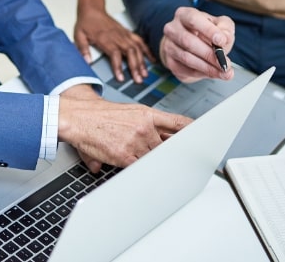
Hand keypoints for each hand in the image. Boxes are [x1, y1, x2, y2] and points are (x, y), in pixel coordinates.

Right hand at [58, 85, 189, 171]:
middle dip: (174, 153)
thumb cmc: (101, 116)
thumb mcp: (127, 113)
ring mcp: (136, 142)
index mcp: (146, 114)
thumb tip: (162, 141)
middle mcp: (145, 127)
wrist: (79, 117)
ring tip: (152, 164)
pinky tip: (138, 168)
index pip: (178, 123)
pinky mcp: (125, 156)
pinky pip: (140, 168)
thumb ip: (146, 126)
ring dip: (155, 163)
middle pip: (171, 146)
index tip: (205, 137)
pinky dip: (141, 171)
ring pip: (156, 159)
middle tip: (184, 159)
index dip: (194, 131)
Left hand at [73, 7, 153, 82]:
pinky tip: (152, 59)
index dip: (119, 66)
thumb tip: (87, 62)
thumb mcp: (79, 35)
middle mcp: (117, 36)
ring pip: (137, 48)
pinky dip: (147, 50)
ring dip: (142, 61)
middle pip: (129, 52)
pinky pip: (140, 41)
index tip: (121, 78)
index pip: (115, 54)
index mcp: (105, 38)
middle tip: (138, 80)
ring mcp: (124, 34)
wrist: (92, 9)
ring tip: (144, 74)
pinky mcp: (127, 32)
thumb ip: (83, 49)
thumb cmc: (86, 23)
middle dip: (135, 67)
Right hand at [158, 7, 234, 82]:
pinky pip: (185, 69)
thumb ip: (225, 28)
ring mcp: (168, 45)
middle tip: (225, 63)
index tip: (222, 41)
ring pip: (186, 58)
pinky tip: (213, 73)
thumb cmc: (206, 32)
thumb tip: (225, 38)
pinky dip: (202, 73)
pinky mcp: (170, 61)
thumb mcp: (220, 25)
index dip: (208, 30)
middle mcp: (172, 29)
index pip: (193, 20)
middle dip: (209, 54)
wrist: (192, 45)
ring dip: (207, 67)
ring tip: (224, 72)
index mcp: (183, 14)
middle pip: (188, 41)